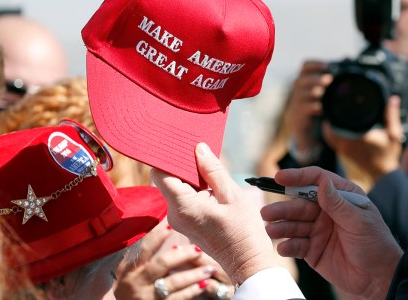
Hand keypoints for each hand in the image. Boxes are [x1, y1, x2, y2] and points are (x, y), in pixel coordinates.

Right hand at [114, 236, 216, 299]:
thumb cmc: (130, 288)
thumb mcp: (128, 272)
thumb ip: (140, 255)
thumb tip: (160, 230)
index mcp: (129, 269)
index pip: (144, 249)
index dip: (157, 237)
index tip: (171, 226)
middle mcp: (137, 283)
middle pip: (162, 264)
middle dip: (182, 255)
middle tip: (198, 248)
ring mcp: (148, 297)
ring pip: (173, 282)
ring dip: (193, 275)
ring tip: (209, 269)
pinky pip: (178, 298)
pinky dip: (192, 291)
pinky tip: (204, 284)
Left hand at [151, 143, 278, 286]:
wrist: (247, 263)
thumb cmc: (244, 232)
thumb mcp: (232, 196)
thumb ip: (213, 171)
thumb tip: (198, 148)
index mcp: (184, 206)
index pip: (160, 174)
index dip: (167, 157)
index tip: (179, 144)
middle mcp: (175, 214)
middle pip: (166, 179)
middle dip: (181, 164)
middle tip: (198, 150)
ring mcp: (179, 220)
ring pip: (174, 188)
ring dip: (189, 176)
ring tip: (208, 166)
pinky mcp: (185, 223)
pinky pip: (182, 198)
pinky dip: (192, 188)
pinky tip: (210, 183)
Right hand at [261, 166, 402, 298]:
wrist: (377, 277)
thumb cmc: (375, 243)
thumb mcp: (359, 221)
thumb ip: (338, 203)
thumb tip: (322, 183)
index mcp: (341, 197)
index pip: (316, 180)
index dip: (297, 177)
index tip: (279, 178)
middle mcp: (327, 211)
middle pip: (299, 204)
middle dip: (283, 208)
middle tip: (267, 213)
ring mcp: (318, 230)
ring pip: (295, 224)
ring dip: (281, 227)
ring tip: (271, 231)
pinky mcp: (313, 249)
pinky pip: (296, 245)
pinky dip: (288, 246)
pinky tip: (283, 248)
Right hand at [286, 60, 331, 154]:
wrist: (306, 129)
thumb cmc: (318, 106)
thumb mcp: (325, 91)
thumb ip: (334, 76)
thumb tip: (348, 57)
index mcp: (306, 81)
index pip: (305, 66)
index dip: (315, 64)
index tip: (327, 66)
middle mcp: (299, 90)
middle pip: (301, 80)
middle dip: (315, 79)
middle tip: (329, 80)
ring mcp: (297, 104)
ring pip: (300, 94)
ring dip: (313, 92)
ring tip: (323, 93)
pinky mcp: (298, 117)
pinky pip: (303, 110)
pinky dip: (312, 108)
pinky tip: (321, 109)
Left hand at [322, 95, 403, 184]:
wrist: (383, 174)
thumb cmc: (389, 154)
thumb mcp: (394, 134)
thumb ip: (392, 115)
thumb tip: (393, 98)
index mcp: (359, 135)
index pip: (341, 118)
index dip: (339, 107)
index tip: (341, 99)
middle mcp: (347, 142)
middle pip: (332, 123)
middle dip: (334, 113)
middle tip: (338, 104)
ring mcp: (343, 148)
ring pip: (329, 132)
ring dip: (331, 123)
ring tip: (336, 113)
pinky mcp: (342, 152)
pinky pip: (331, 139)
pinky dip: (331, 132)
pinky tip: (335, 126)